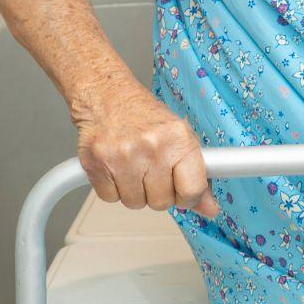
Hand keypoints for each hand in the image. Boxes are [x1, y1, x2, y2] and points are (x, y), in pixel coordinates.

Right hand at [72, 81, 220, 217]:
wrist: (104, 94)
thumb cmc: (142, 115)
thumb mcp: (178, 136)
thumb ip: (196, 173)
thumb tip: (209, 208)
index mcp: (178, 138)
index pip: (192, 190)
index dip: (188, 197)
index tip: (184, 193)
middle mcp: (151, 146)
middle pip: (161, 202)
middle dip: (157, 192)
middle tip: (152, 171)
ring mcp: (122, 156)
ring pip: (135, 203)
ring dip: (134, 191)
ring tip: (133, 166)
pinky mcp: (95, 164)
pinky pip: (110, 198)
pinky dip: (113, 188)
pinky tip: (116, 167)